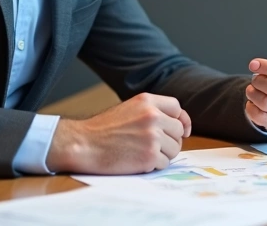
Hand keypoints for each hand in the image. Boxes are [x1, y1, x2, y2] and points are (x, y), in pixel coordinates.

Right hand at [46, 92, 191, 173]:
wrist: (83, 144)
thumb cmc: (102, 129)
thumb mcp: (129, 109)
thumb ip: (152, 112)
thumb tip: (177, 125)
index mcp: (147, 101)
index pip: (176, 108)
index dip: (182, 120)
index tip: (183, 130)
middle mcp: (153, 116)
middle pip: (178, 131)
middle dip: (170, 141)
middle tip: (153, 146)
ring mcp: (153, 136)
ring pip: (174, 149)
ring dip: (163, 154)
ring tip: (142, 153)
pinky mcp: (150, 156)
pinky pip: (164, 163)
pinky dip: (154, 166)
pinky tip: (138, 162)